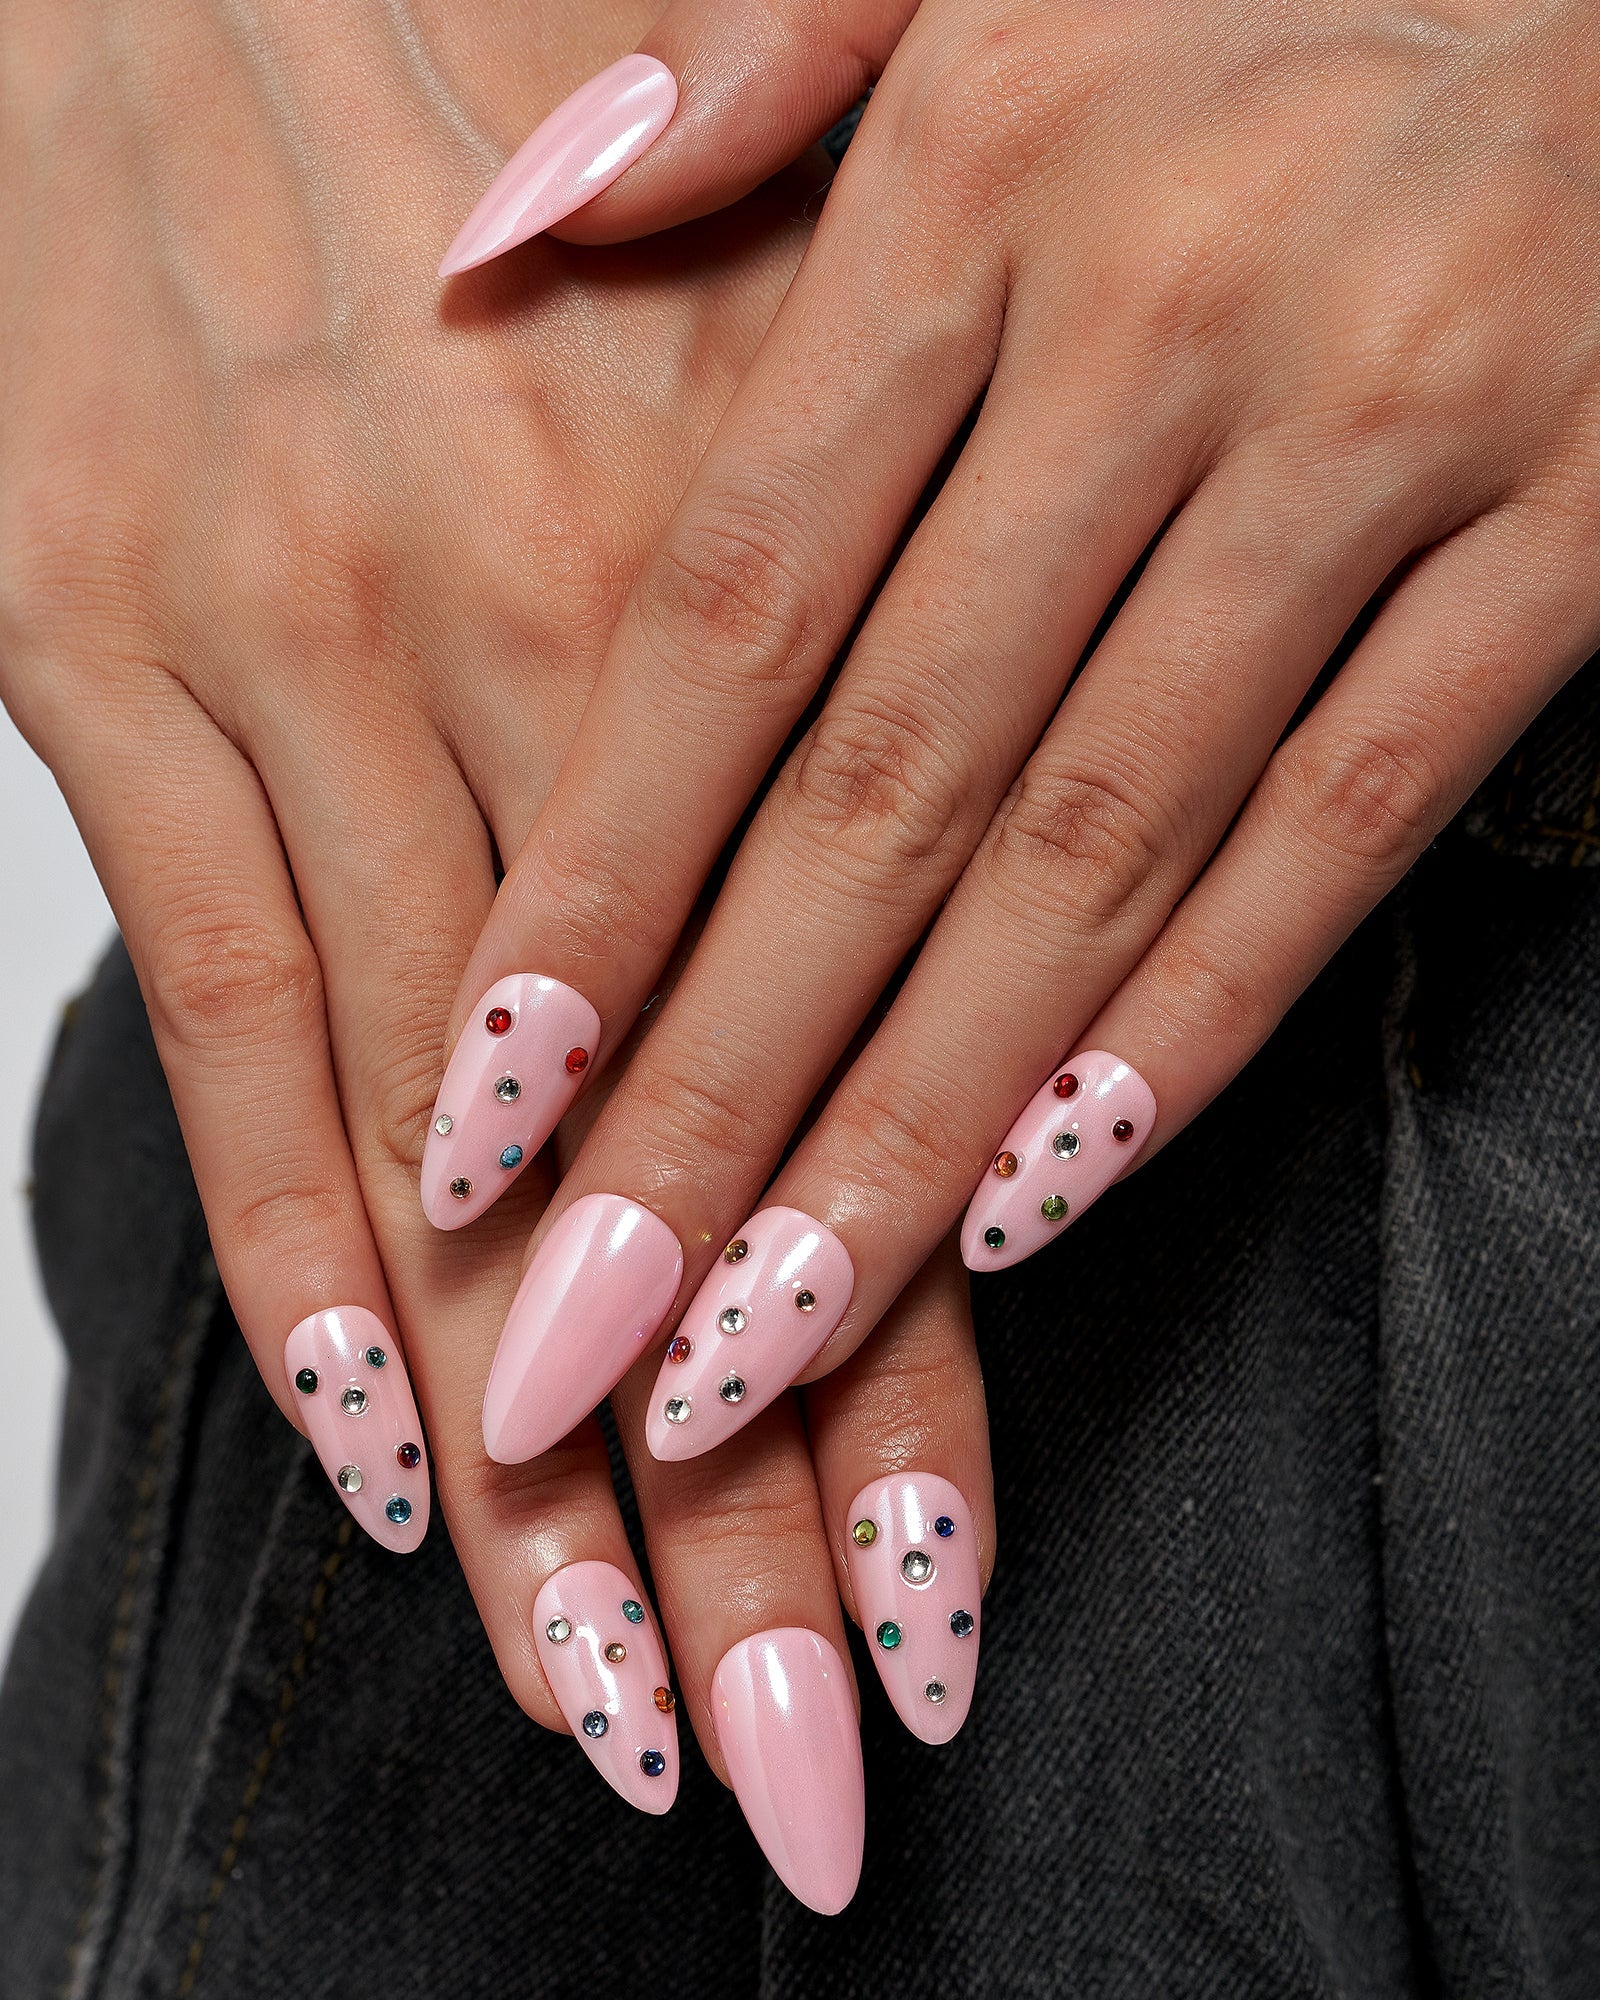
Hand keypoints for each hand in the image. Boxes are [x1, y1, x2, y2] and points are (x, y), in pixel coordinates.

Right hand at [0, 0, 992, 1901]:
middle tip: (800, 1777)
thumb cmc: (485, 121)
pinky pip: (225, 992)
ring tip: (614, 1714)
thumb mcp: (745, 329)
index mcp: (761, 581)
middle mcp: (561, 654)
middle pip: (687, 1180)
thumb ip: (839, 588)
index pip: (870, 1083)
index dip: (915, 1371)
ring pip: (463, 1149)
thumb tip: (916, 883)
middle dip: (751, 1510)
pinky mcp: (113, 646)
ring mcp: (322, 656)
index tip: (948, 1618)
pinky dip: (291, 1232)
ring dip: (532, 1463)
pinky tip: (361, 1448)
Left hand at [438, 0, 1599, 1452]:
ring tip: (772, 1334)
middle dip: (719, 1089)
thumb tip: (502, 233)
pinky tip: (1040, 1201)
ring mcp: (1389, 418)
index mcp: (983, 167)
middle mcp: (1165, 301)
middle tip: (590, 1330)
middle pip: (883, 787)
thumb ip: (752, 81)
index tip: (482, 1109)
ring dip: (921, 1125)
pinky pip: (1347, 821)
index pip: (731, 606)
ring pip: (1094, 851)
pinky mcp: (1585, 521)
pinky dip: (1192, 1024)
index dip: (601, 881)